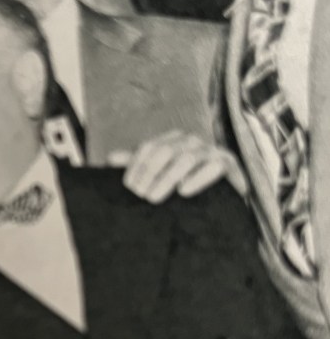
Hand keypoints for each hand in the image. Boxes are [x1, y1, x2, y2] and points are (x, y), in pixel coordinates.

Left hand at [108, 130, 247, 203]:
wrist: (222, 198)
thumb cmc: (184, 183)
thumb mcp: (159, 174)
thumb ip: (138, 164)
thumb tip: (111, 158)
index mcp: (173, 141)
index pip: (149, 147)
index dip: (136, 166)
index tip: (128, 187)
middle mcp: (191, 142)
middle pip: (165, 151)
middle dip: (149, 173)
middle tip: (140, 195)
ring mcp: (211, 151)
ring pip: (186, 159)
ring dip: (167, 178)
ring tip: (153, 198)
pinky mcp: (228, 163)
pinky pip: (214, 166)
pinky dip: (198, 178)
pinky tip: (183, 191)